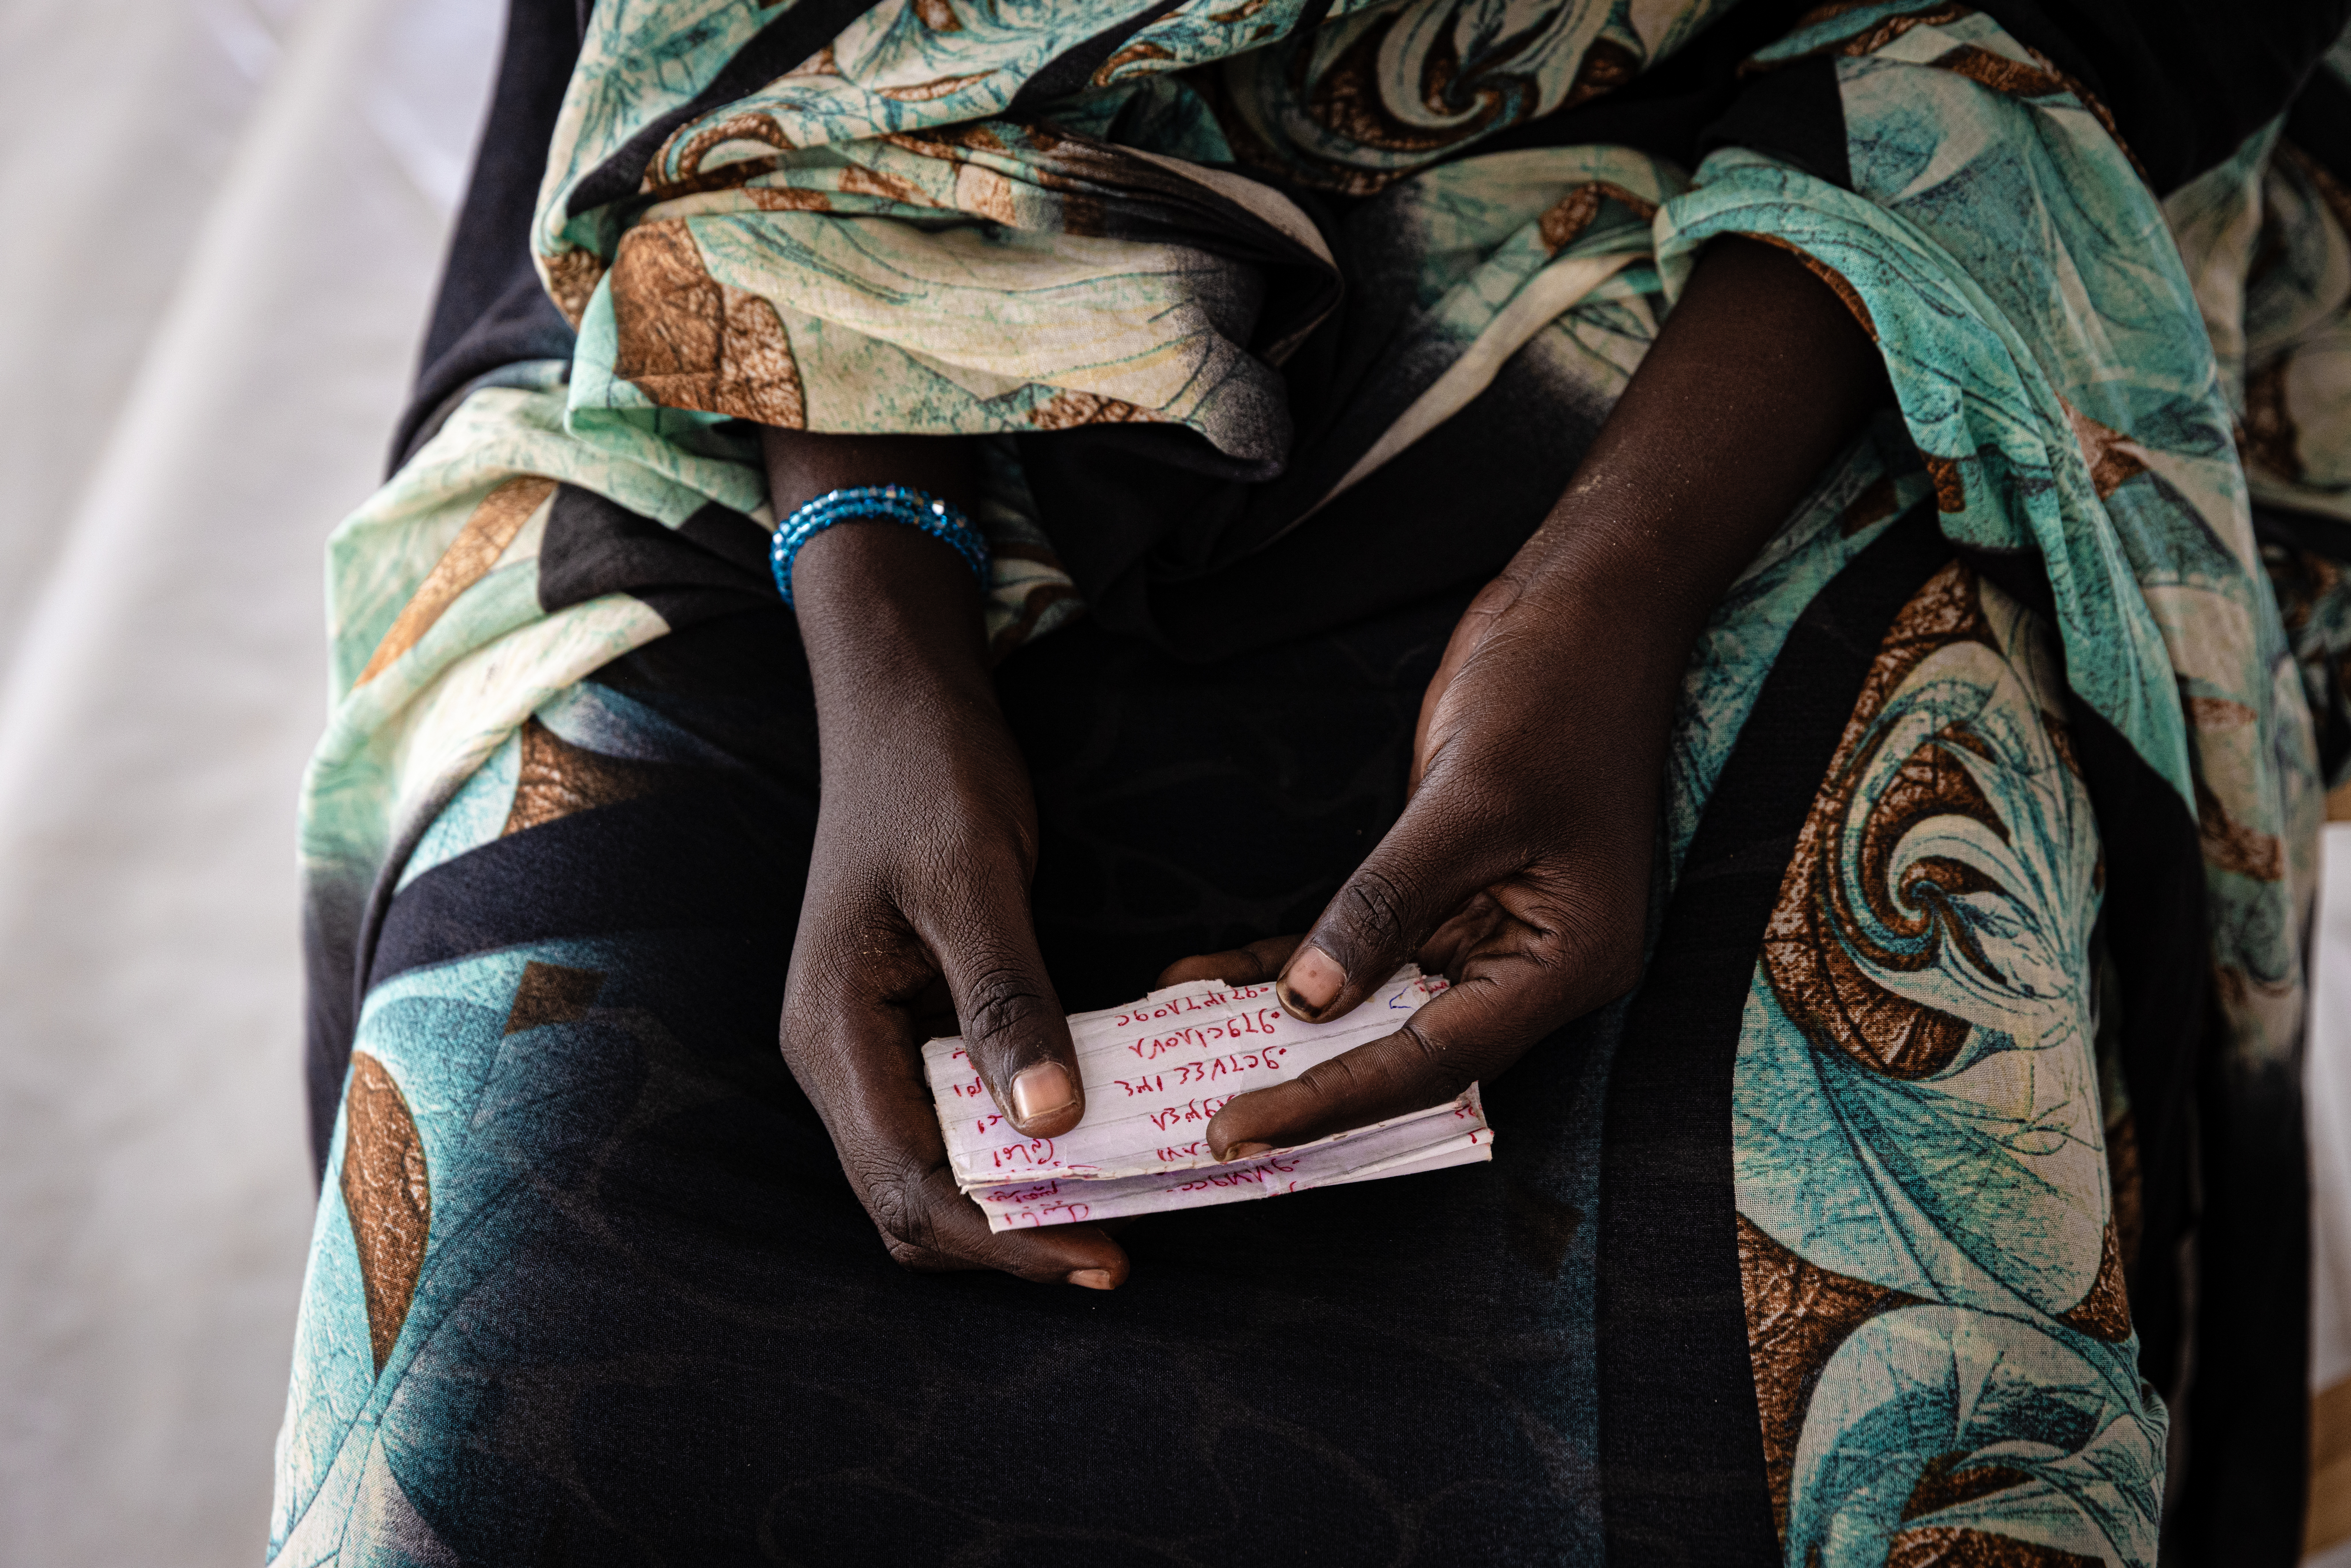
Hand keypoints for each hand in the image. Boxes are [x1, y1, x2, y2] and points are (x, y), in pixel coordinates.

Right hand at [768, 430, 1128, 1289]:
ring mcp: (870, 1043)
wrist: (900, 701)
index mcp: (831, 1032)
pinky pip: (954, 1118)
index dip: (1000, 1241)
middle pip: (909, 1201)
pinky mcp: (910, 1022)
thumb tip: (1048, 1123)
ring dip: (1015, 1202)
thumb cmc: (929, 773)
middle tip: (1119, 1248)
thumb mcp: (972, 876)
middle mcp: (837, 1056)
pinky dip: (1016, 1147)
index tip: (1099, 1258)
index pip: (905, 1187)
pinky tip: (1086, 1140)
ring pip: (931, 1170)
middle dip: (1008, 1238)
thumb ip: (1004, 997)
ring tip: (1116, 1210)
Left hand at [1174, 238, 1892, 1160]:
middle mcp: (1533, 964)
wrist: (1593, 610)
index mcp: (1567, 962)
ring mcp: (1493, 929)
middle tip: (1200, 1119)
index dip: (1332, 1097)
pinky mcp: (1453, 891)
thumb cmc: (1556, 693)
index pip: (1435, 1059)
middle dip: (1304, 1081)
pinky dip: (1294, 965)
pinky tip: (1213, 976)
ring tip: (1179, 1049)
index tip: (1243, 1129)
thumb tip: (1312, 997)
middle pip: (1408, 1052)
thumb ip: (1387, 903)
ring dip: (1284, 1025)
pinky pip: (1366, 949)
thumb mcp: (1468, 799)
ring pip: (1377, 1007)